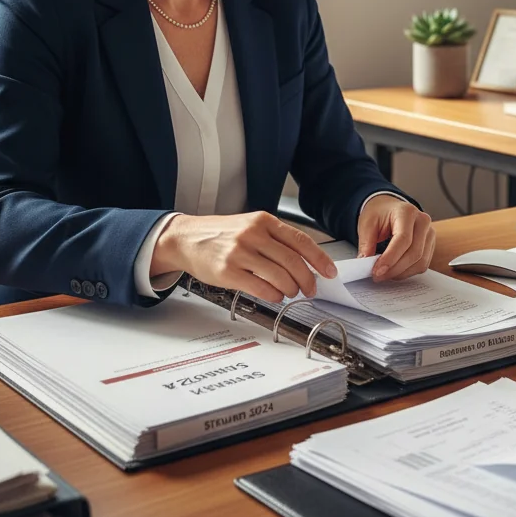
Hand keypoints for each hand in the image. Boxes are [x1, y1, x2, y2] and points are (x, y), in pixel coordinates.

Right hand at [152, 211, 336, 302]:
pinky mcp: (228, 271)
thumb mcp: (250, 226)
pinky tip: (275, 296)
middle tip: (310, 289)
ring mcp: (240, 253)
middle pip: (293, 261)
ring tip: (290, 292)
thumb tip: (305, 260)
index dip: (319, 259)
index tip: (329, 271)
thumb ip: (275, 239)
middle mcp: (253, 234)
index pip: (300, 240)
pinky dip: (274, 295)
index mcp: (263, 221)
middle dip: (307, 280)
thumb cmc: (221, 234)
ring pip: (279, 276)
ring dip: (291, 289)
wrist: (185, 238)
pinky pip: (261, 288)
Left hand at [357, 195, 435, 280]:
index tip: (377, 271)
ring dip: (401, 273)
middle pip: (414, 252)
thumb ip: (366, 244)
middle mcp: (422, 221)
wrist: (389, 209)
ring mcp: (429, 234)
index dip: (391, 258)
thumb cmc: (380, 213)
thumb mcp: (367, 224)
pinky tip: (394, 270)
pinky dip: (407, 272)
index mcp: (406, 212)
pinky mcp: (430, 245)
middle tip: (377, 276)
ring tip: (384, 274)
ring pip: (420, 262)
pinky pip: (422, 265)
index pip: (404, 239)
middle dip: (394, 269)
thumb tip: (366, 265)